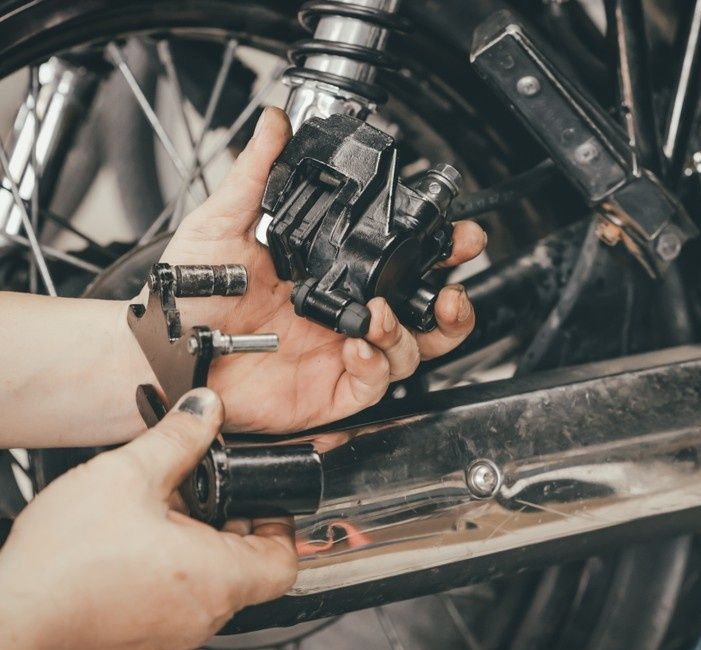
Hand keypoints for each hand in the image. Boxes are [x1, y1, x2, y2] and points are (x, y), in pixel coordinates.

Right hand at [0, 388, 296, 649]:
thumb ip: (178, 438)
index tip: (262, 496)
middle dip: (235, 522)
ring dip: (203, 541)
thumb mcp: (128, 475)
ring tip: (170, 507)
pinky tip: (141, 535)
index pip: (285, 560)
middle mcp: (205, 611)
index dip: (281, 523)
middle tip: (210, 490)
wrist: (11, 616)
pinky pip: (182, 594)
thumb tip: (205, 409)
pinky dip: (176, 564)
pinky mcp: (144, 630)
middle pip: (251, 567)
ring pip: (215, 580)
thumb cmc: (66, 563)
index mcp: (218, 577)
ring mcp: (175, 626)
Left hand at [150, 107, 486, 433]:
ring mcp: (342, 354)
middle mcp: (346, 313)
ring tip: (379, 316)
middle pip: (425, 314)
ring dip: (407, 334)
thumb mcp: (220, 225)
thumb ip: (254, 176)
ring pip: (410, 352)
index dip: (437, 250)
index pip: (401, 262)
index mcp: (333, 273)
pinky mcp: (332, 391)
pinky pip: (375, 384)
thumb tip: (274, 125)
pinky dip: (375, 366)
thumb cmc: (189, 294)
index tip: (456, 235)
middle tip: (454, 289)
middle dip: (453, 303)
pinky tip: (356, 348)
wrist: (162, 350)